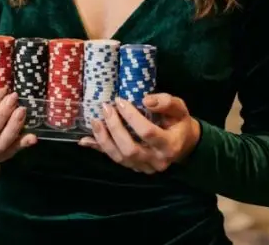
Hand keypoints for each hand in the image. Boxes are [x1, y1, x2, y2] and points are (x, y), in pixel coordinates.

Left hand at [78, 94, 200, 173]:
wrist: (183, 144)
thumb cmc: (179, 123)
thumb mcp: (179, 108)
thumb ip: (166, 102)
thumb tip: (145, 100)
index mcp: (170, 145)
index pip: (147, 133)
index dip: (131, 117)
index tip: (120, 101)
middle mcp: (156, 160)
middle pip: (130, 149)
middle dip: (114, 128)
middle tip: (106, 108)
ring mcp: (144, 167)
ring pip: (120, 158)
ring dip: (104, 139)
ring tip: (95, 121)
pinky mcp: (134, 168)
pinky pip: (114, 159)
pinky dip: (99, 149)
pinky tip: (84, 141)